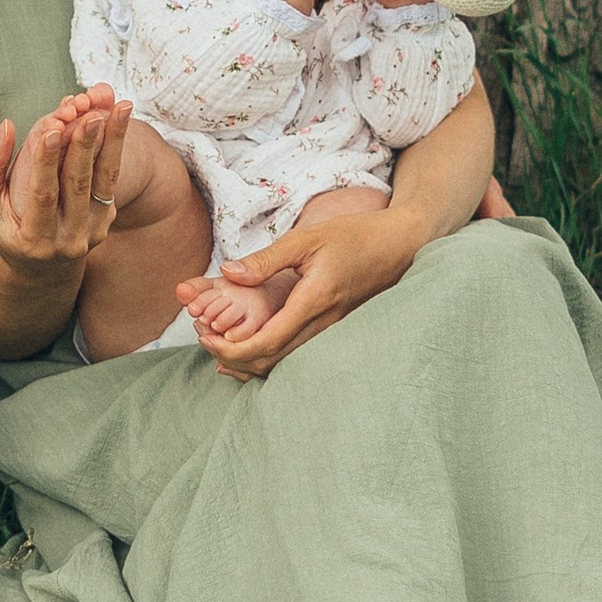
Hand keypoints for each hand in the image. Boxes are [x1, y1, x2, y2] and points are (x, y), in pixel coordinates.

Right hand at [0, 87, 133, 290]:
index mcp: (33, 240)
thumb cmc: (7, 228)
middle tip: (90, 113)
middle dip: (83, 145)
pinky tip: (119, 118)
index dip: (45, 162)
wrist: (42, 269)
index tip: (51, 128)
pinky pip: (111, 178)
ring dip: (111, 140)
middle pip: (77, 185)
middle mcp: (68, 240)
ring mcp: (92, 231)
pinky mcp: (107, 218)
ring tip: (117, 108)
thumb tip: (6, 126)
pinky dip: (115, 145)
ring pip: (102, 179)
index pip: (42, 196)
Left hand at [197, 195, 423, 378]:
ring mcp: (331, 333)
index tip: (206, 338)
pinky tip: (246, 350)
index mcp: (315, 301)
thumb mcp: (307, 238)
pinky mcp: (332, 332)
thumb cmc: (354, 236)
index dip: (233, 348)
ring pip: (284, 365)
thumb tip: (228, 273)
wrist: (398, 246)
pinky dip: (267, 358)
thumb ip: (267, 259)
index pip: (268, 341)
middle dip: (233, 357)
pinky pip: (296, 357)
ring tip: (218, 345)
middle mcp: (324, 325)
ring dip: (248, 361)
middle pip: (272, 361)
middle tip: (203, 339)